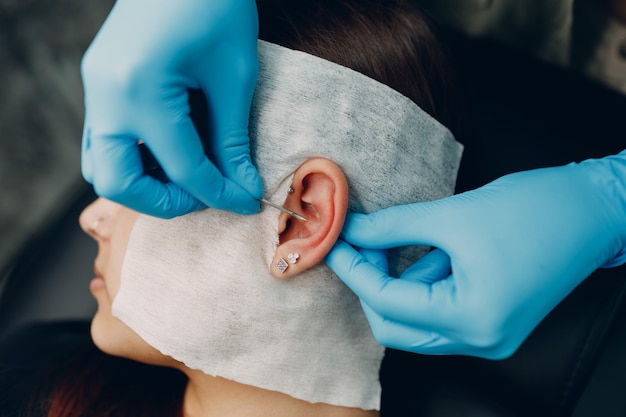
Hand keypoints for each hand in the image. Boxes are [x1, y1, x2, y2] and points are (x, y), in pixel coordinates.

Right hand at [81, 0, 262, 217]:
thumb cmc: (215, 5)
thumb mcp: (233, 76)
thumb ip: (232, 140)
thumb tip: (243, 187)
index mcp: (141, 90)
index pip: (183, 168)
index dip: (220, 193)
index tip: (247, 203)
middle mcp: (106, 95)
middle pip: (118, 182)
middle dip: (167, 201)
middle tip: (206, 194)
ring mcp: (96, 88)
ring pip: (102, 165)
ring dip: (146, 182)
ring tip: (191, 174)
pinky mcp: (100, 83)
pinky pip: (106, 139)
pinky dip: (136, 157)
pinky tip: (172, 150)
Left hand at [326, 151, 625, 358]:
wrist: (594, 209)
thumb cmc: (536, 209)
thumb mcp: (454, 215)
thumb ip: (394, 227)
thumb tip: (352, 229)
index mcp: (473, 319)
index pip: (387, 302)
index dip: (353, 269)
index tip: (334, 243)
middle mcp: (481, 340)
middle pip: (396, 326)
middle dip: (371, 284)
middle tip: (364, 242)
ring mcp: (490, 335)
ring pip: (417, 322)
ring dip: (397, 283)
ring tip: (396, 240)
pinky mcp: (495, 321)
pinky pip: (441, 312)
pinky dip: (424, 285)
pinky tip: (426, 251)